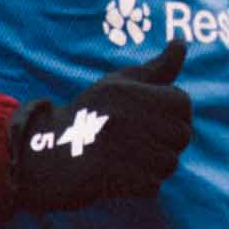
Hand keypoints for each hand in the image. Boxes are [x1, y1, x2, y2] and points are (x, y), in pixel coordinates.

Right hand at [13, 40, 194, 210]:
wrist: (46, 154)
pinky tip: (122, 175)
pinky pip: (153, 186)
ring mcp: (117, 149)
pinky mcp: (112, 178)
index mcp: (126, 92)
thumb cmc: (88, 116)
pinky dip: (142, 185)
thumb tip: (182, 42)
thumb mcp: (118, 85)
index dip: (177, 113)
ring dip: (155, 166)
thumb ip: (155, 69)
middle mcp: (123, 117)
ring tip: (130, 158)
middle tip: (140, 141)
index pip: (182, 102)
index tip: (158, 119)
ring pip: (169, 163)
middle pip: (181, 136)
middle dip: (167, 142)